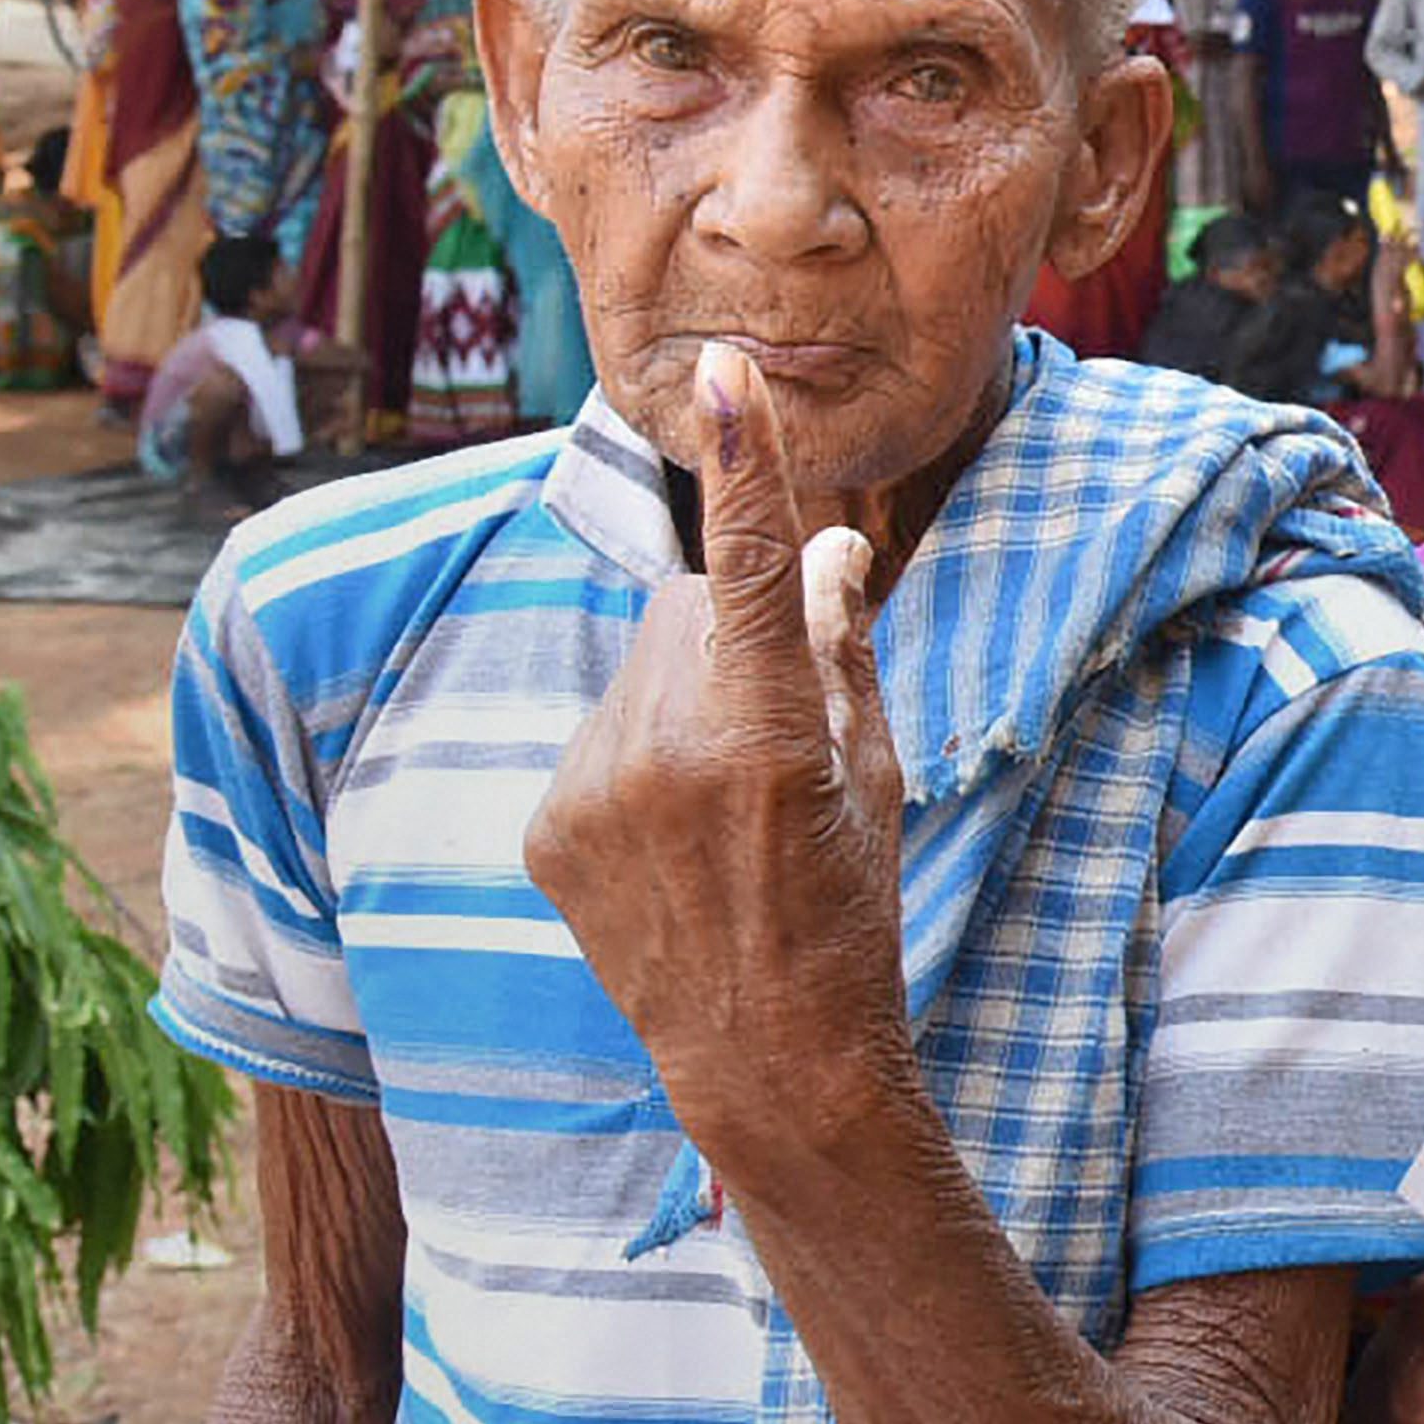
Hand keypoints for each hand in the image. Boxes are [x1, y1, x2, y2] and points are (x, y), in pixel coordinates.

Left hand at [523, 346, 912, 1165]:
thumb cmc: (846, 907)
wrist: (763, 1056)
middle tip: (778, 720)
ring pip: (643, 669)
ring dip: (686, 695)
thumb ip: (838, 648)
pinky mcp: (549, 825)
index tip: (720, 367)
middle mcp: (663, 749)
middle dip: (734, 630)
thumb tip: (824, 545)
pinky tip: (676, 835)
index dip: (740, 458)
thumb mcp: (873, 773)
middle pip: (690, 610)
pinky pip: (601, 736)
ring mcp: (592, 788)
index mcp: (765, 732)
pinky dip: (641, 756)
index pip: (747, 564)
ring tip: (725, 802)